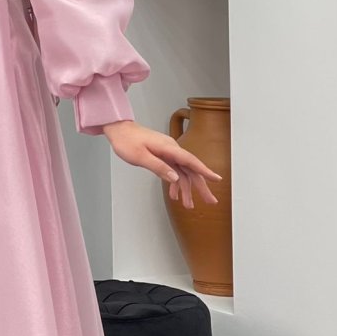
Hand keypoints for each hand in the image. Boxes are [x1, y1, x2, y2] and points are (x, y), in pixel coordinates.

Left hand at [101, 120, 222, 207]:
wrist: (119, 130)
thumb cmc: (127, 141)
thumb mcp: (140, 157)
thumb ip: (158, 167)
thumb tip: (175, 179)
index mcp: (169, 148)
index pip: (191, 161)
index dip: (205, 171)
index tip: (217, 179)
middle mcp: (172, 150)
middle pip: (191, 170)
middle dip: (201, 186)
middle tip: (211, 201)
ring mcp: (168, 153)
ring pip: (183, 172)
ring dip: (186, 189)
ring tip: (189, 205)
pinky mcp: (163, 155)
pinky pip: (174, 170)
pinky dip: (175, 182)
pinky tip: (175, 194)